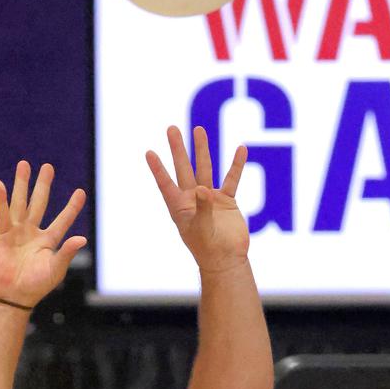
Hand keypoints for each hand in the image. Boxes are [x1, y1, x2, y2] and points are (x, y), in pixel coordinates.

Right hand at [0, 161, 87, 307]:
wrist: (12, 297)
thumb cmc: (36, 286)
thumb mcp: (56, 268)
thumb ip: (67, 252)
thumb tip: (82, 238)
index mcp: (50, 240)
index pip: (64, 219)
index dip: (72, 206)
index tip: (81, 191)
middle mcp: (33, 232)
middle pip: (39, 203)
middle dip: (43, 184)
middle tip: (48, 166)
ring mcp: (17, 233)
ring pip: (20, 203)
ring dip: (22, 184)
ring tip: (24, 164)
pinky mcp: (2, 237)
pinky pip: (2, 216)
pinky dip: (1, 201)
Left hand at [146, 126, 249, 273]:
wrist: (227, 259)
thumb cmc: (208, 248)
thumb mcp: (201, 229)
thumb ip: (202, 208)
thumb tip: (203, 189)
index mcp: (179, 207)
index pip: (165, 183)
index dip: (157, 168)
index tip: (149, 152)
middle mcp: (192, 198)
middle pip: (183, 168)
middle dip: (177, 149)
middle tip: (171, 129)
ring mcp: (210, 197)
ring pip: (205, 168)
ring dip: (202, 149)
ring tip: (198, 129)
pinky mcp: (227, 200)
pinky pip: (232, 178)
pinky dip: (236, 164)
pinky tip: (241, 149)